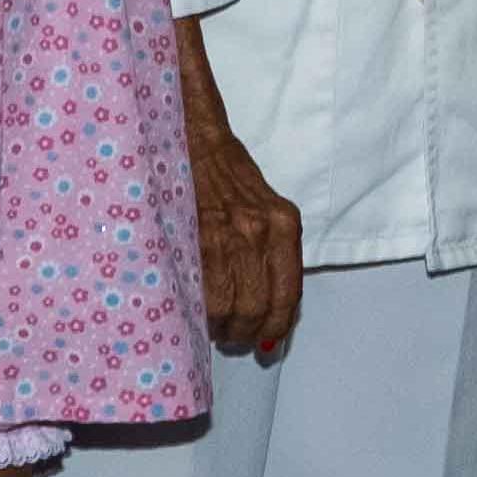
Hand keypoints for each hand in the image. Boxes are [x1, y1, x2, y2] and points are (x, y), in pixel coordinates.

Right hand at [179, 99, 301, 356]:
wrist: (188, 133)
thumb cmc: (223, 172)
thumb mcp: (261, 207)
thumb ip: (267, 252)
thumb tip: (263, 311)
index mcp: (284, 225)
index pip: (288, 295)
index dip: (275, 327)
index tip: (266, 343)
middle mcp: (259, 230)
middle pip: (256, 307)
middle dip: (244, 332)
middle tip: (232, 337)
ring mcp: (223, 232)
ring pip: (225, 304)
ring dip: (217, 324)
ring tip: (209, 324)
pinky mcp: (190, 232)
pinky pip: (197, 286)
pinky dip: (194, 306)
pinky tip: (191, 308)